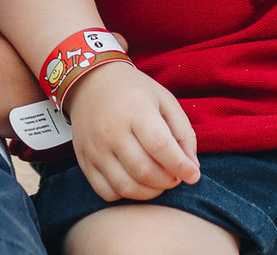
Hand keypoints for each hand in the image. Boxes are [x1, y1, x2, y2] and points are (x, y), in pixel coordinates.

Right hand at [63, 60, 200, 201]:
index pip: (160, 146)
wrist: (92, 82)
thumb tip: (193, 169)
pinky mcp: (83, 160)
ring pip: (126, 187)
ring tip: (159, 181)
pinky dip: (126, 195)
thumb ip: (183, 133)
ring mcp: (95, 148)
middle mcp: (112, 131)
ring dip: (150, 192)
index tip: (193, 175)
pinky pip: (106, 192)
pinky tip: (136, 182)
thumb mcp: (165, 101)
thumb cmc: (135, 92)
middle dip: (167, 181)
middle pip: (144, 171)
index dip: (180, 166)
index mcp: (135, 110)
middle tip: (175, 176)